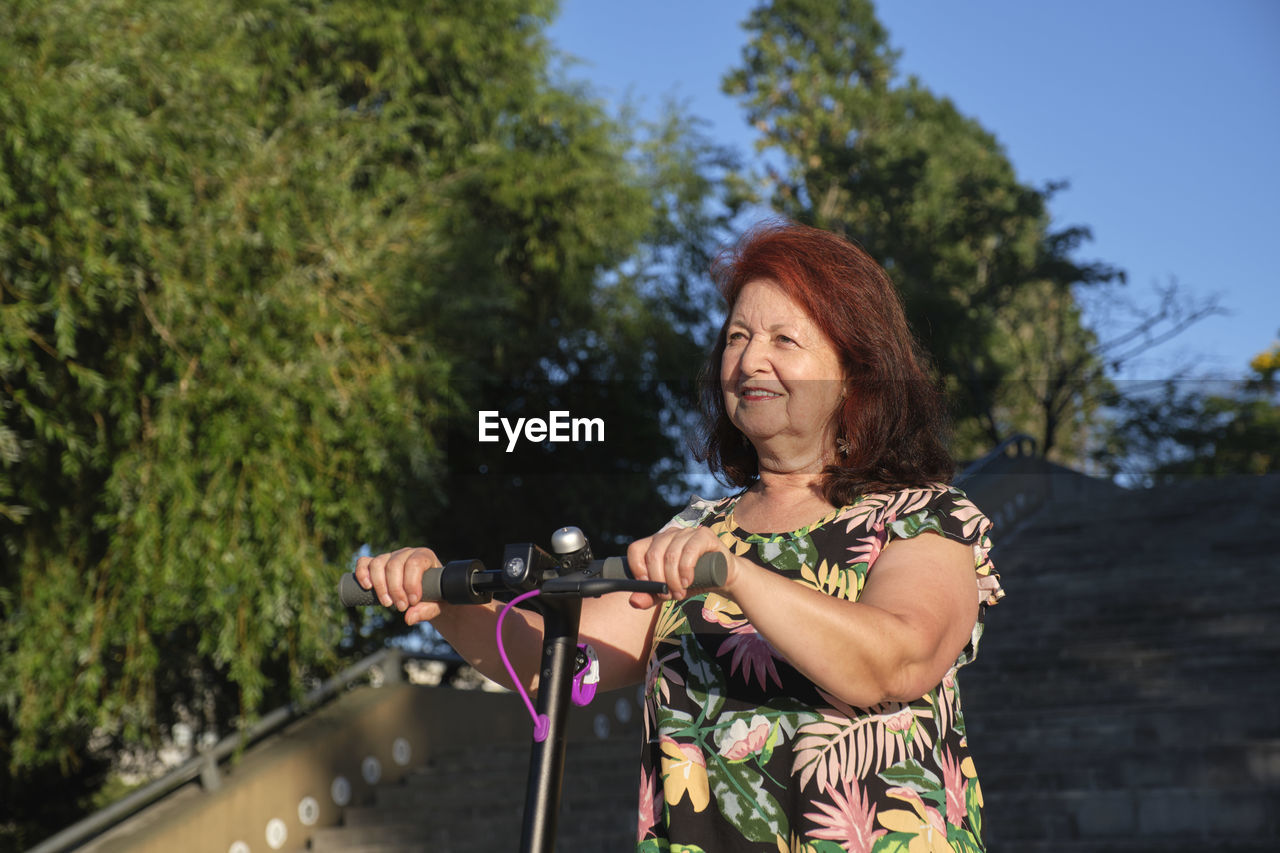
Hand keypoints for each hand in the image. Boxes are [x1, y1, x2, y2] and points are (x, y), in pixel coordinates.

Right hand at [354, 547, 444, 625]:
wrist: (428, 594)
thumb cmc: (435, 596)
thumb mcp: (438, 603)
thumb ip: (427, 610)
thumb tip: (409, 617)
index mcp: (424, 556)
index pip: (414, 563)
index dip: (411, 583)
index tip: (413, 601)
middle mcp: (406, 553)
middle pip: (394, 565)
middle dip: (396, 589)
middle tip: (401, 607)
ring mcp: (389, 557)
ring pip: (378, 564)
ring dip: (380, 586)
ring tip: (387, 603)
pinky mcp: (376, 564)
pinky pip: (364, 562)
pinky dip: (362, 574)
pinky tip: (368, 587)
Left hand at [625, 526, 739, 609]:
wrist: (723, 577)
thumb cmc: (693, 581)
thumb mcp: (668, 591)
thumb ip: (651, 596)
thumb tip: (633, 602)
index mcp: (656, 543)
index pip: (635, 549)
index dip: (637, 569)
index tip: (648, 586)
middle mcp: (670, 534)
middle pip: (653, 554)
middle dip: (658, 580)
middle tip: (668, 595)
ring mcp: (687, 532)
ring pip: (671, 554)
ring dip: (673, 579)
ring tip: (680, 593)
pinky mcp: (704, 535)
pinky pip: (689, 550)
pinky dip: (686, 569)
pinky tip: (688, 581)